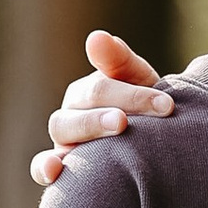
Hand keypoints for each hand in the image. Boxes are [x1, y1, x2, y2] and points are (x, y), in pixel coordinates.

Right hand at [31, 30, 172, 185]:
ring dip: (87, 126)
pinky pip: (41, 168)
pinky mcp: (60, 169)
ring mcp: (65, 140)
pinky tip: (54, 171)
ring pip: (62, 128)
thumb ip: (120, 61)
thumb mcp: (140, 85)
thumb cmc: (145, 114)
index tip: (167, 105)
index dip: (133, 95)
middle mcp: (74, 111)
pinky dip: (43, 168)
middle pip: (83, 104)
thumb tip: (95, 37)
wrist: (152, 150)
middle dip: (110, 109)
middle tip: (129, 120)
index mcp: (90, 92)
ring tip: (117, 127)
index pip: (102, 88)